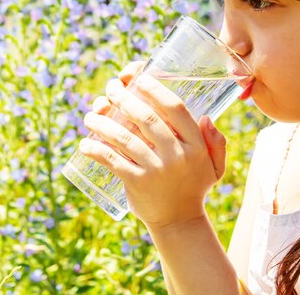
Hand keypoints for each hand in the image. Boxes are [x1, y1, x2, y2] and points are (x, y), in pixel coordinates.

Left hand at [80, 61, 226, 227]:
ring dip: (103, 123)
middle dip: (124, 99)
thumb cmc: (193, 186)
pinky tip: (84, 144)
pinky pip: (113, 161)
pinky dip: (96, 151)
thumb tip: (205, 117)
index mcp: (195, 145)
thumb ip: (215, 142)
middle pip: (147, 119)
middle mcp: (177, 155)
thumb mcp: (214, 165)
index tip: (139, 78)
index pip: (176, 109)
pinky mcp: (137, 183)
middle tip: (110, 89)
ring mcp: (156, 170)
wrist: (179, 221)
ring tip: (89, 116)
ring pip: (125, 139)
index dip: (156, 90)